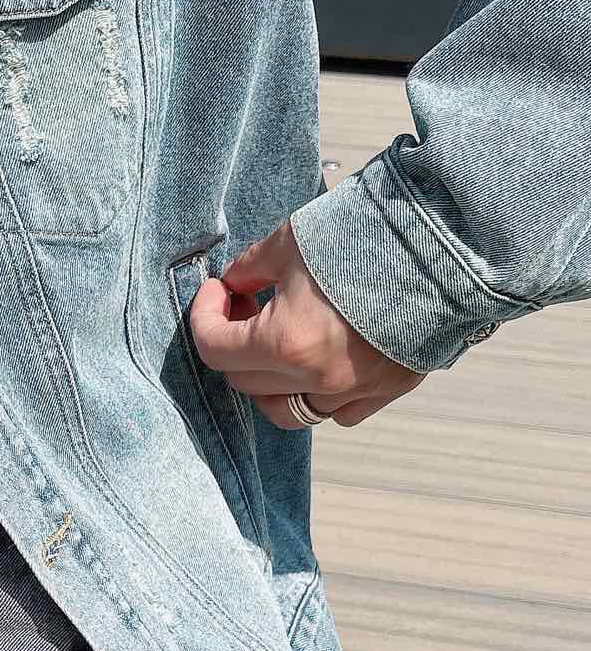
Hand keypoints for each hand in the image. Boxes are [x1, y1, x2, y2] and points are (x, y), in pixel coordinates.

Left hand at [188, 220, 425, 428]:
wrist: (447, 244)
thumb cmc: (366, 236)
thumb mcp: (291, 241)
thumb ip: (250, 268)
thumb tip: (232, 284)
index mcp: (285, 343)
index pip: (215, 349)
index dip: (204, 317)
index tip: (217, 292)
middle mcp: (317, 379)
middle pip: (244, 382)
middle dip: (234, 344)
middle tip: (246, 306)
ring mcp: (354, 391)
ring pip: (286, 412)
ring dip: (269, 382)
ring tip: (277, 342)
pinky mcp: (386, 391)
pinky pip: (336, 413)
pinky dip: (317, 394)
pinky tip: (321, 357)